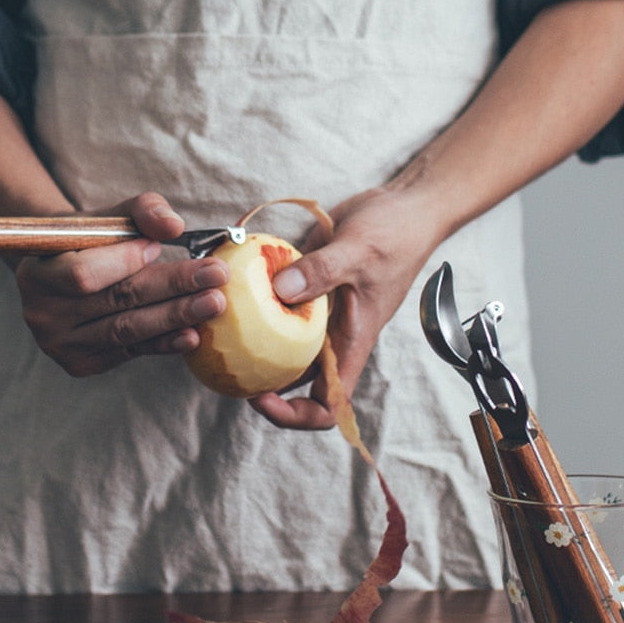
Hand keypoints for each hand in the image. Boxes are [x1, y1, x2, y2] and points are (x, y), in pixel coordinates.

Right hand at [15, 192, 229, 375]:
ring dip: (177, 317)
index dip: (125, 262)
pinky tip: (193, 333)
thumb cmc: (91, 242)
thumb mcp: (110, 216)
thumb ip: (142, 210)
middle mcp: (42, 314)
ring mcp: (60, 344)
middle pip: (117, 303)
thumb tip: (173, 226)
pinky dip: (164, 343)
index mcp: (36, 273)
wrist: (63, 275)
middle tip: (216, 277)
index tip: (161, 246)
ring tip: (214, 303)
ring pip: (128, 331)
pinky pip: (130, 352)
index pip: (84, 274)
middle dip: (172, 288)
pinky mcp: (81, 364)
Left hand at [248, 185, 442, 429]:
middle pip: (295, 384)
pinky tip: (231, 291)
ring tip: (219, 334)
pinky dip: (255, 305)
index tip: (261, 396)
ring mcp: (318, 316)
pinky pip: (277, 308)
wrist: (404, 208)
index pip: (328, 405)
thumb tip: (279, 292)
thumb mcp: (358, 251)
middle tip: (224, 363)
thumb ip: (321, 272)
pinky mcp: (305, 290)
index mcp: (351, 345)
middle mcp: (332, 339)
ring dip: (252, 346)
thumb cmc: (396, 235)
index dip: (294, 414)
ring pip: (280, 347)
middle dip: (259, 383)